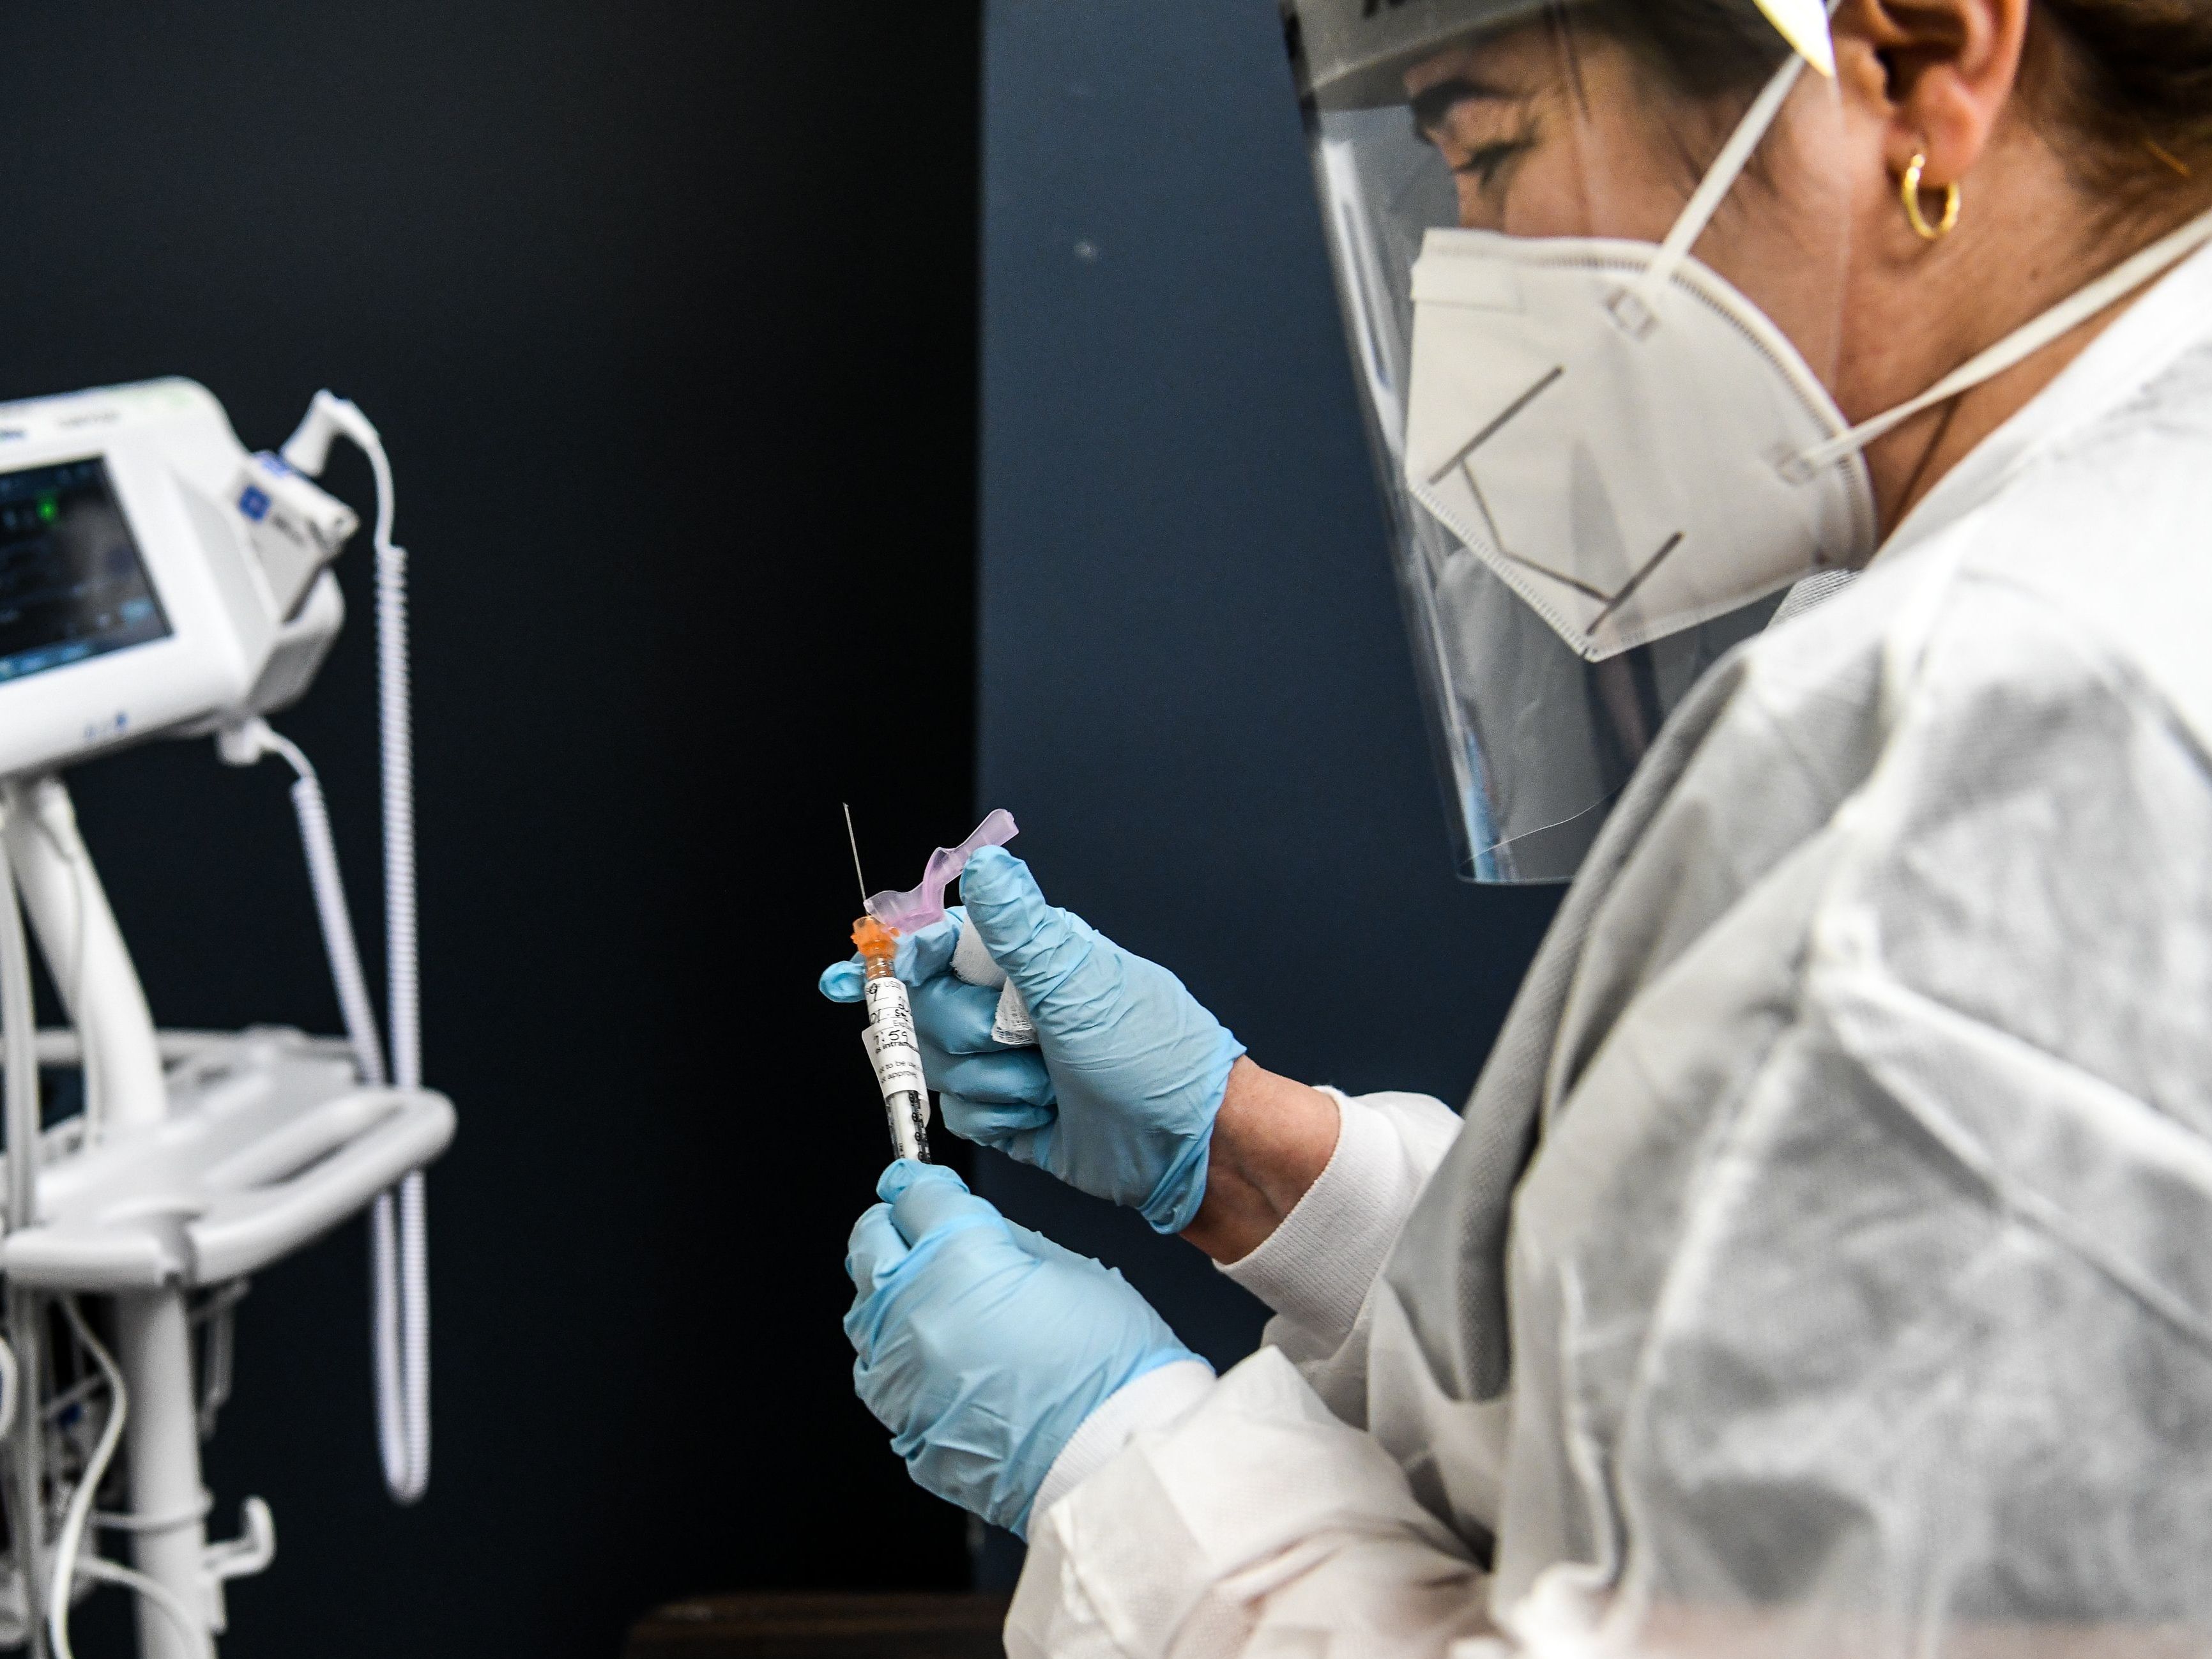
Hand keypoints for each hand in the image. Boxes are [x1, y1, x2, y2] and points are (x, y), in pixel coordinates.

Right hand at [821, 849, 1245, 1232]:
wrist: (1189, 1144)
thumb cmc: (1154, 1055)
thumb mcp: (1082, 984)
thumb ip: (1019, 929)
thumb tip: (984, 863)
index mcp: (1027, 956)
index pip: (936, 943)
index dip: (892, 957)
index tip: (850, 977)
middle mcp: (1010, 1002)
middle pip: (925, 1009)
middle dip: (965, 1035)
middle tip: (1018, 1043)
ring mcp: (1006, 1057)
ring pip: (938, 1065)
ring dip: (991, 1083)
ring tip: (1047, 1084)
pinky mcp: (1007, 1109)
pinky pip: (960, 1112)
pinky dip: (999, 1118)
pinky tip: (1041, 1116)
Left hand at [843, 1161, 1201, 1535]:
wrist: (1116, 1463)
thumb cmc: (1110, 1368)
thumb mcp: (1072, 1270)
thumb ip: (1009, 1240)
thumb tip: (972, 1225)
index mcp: (960, 1259)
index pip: (917, 1196)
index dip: (925, 1184)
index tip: (927, 1185)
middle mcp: (914, 1311)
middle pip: (871, 1242)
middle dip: (893, 1225)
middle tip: (919, 1226)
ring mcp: (900, 1374)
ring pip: (863, 1309)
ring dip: (889, 1291)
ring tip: (932, 1294)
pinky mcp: (901, 1424)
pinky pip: (877, 1371)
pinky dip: (897, 1353)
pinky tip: (935, 1354)